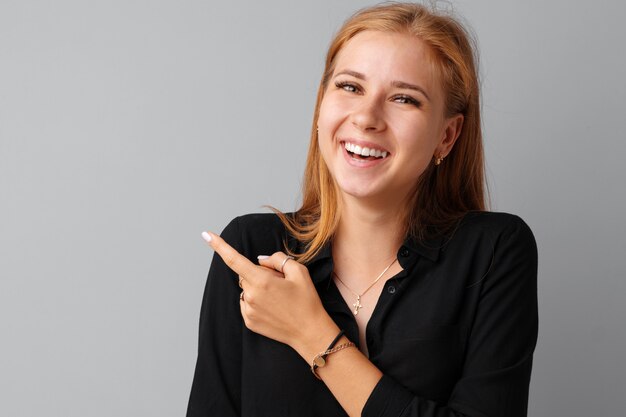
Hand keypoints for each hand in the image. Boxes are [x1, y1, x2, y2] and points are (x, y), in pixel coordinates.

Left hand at [201, 231, 337, 354]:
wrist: (310, 333)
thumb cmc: (307, 301)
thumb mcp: (299, 272)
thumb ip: (277, 259)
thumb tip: (260, 260)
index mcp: (262, 281)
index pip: (234, 259)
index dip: (219, 246)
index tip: (206, 235)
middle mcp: (251, 296)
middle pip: (246, 274)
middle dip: (259, 273)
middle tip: (280, 283)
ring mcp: (248, 311)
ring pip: (246, 289)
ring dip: (258, 288)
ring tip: (279, 298)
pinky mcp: (249, 322)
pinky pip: (247, 303)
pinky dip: (256, 301)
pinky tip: (273, 307)